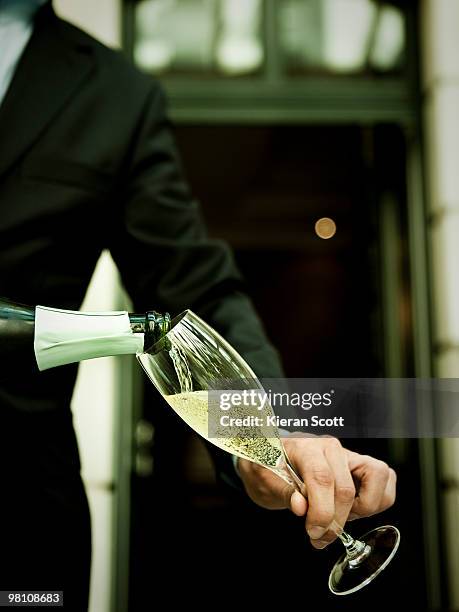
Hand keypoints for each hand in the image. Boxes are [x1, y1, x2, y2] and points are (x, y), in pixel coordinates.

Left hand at [237, 436, 395, 548]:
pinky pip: (386, 479)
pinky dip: (377, 500)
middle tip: (319, 536)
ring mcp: (349, 454)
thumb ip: (284, 493)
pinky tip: (352, 509)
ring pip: (378, 476)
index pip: (322, 478)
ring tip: (340, 516)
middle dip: (335, 521)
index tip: (312, 533)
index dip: (321, 512)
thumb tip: (302, 507)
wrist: (271, 458)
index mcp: (305, 447)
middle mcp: (331, 447)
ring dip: (364, 507)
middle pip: (346, 487)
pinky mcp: (361, 465)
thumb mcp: (264, 481)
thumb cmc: (268, 468)